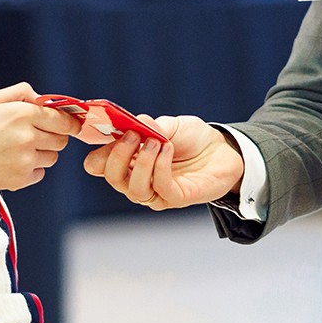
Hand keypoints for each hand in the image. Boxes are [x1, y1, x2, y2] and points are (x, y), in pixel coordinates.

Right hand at [0, 83, 78, 193]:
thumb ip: (20, 92)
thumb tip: (42, 98)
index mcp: (22, 114)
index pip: (62, 120)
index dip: (70, 122)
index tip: (72, 125)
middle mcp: (27, 137)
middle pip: (62, 140)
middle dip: (54, 137)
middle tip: (36, 136)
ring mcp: (26, 160)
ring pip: (53, 157)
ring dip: (43, 153)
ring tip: (19, 150)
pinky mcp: (21, 178)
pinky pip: (41, 173)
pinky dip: (32, 169)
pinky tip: (13, 163)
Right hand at [82, 114, 244, 209]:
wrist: (224, 148)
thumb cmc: (192, 138)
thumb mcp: (168, 125)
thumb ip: (148, 126)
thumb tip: (132, 124)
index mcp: (128, 161)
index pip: (98, 166)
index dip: (97, 154)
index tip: (109, 135)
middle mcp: (137, 179)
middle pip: (113, 179)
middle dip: (118, 156)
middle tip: (133, 136)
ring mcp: (156, 193)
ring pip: (134, 189)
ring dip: (143, 162)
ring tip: (156, 141)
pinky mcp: (176, 199)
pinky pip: (160, 189)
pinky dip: (160, 167)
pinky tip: (168, 149)